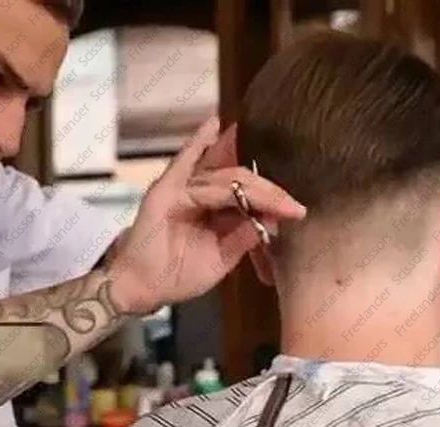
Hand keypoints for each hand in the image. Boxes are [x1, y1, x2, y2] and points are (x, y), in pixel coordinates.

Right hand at [107, 118, 305, 313]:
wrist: (142, 289)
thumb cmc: (177, 275)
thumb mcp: (221, 259)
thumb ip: (244, 237)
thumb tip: (273, 218)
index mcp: (216, 209)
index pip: (249, 194)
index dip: (273, 199)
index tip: (297, 210)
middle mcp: (201, 194)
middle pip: (240, 180)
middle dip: (268, 192)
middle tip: (291, 205)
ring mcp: (182, 189)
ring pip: (223, 177)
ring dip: (251, 184)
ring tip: (275, 194)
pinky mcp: (165, 191)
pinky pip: (183, 162)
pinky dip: (197, 142)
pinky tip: (214, 125)